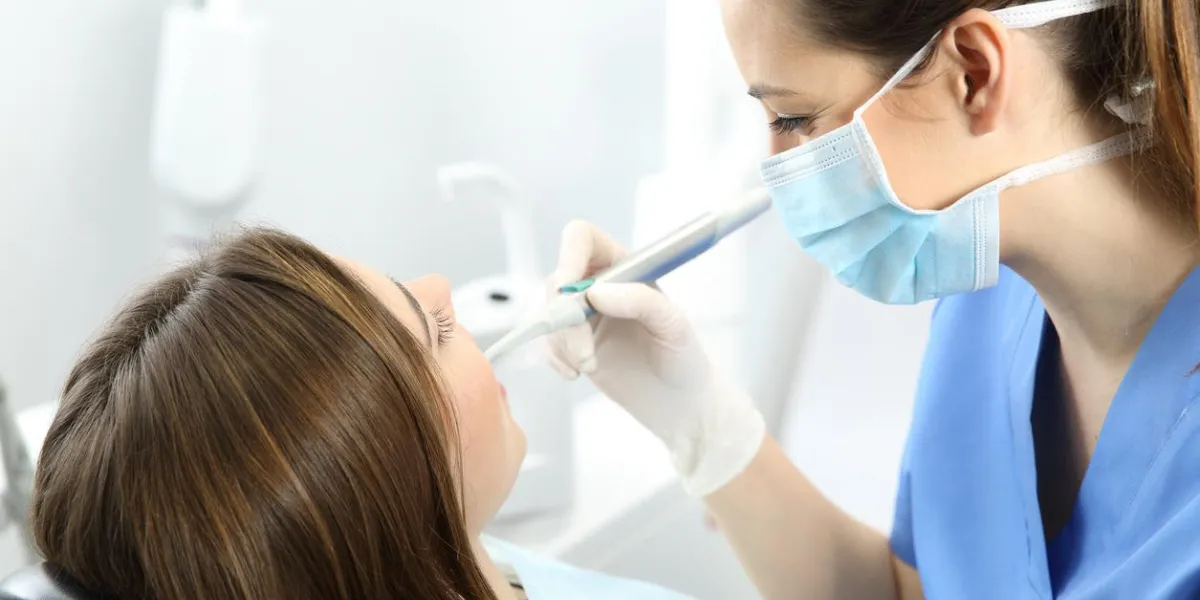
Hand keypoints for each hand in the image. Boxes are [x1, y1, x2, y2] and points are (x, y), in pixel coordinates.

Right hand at [544, 220, 764, 496]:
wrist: (678, 404)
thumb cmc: (684, 359)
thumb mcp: (673, 325)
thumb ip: (642, 301)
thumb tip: (595, 291)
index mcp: (625, 266)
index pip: (582, 239)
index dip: (569, 255)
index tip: (570, 289)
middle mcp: (599, 284)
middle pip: (557, 281)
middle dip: (566, 319)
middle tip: (586, 352)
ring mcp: (583, 315)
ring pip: (547, 314)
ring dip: (563, 343)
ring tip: (590, 365)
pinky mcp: (573, 343)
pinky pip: (545, 342)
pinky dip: (554, 358)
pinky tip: (575, 373)